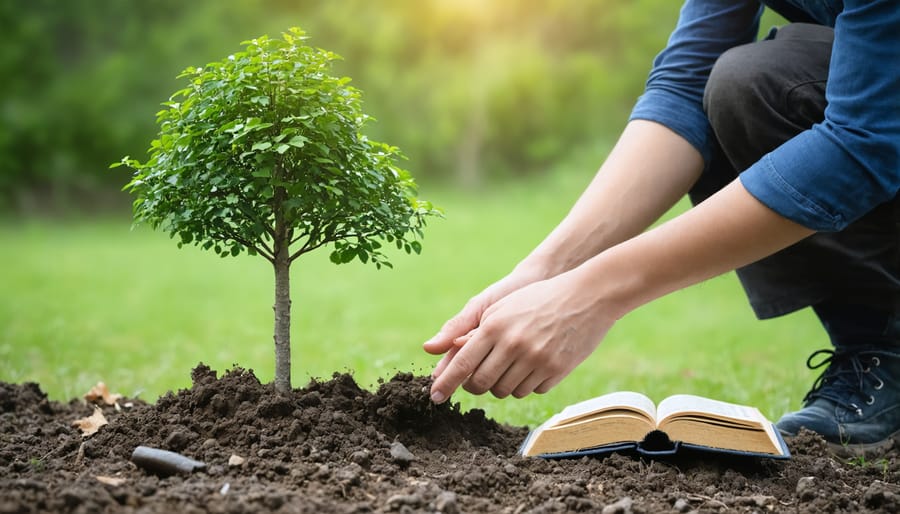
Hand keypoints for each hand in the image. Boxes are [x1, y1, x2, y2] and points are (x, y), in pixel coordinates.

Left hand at [427, 271, 615, 402]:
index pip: (462, 364)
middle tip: (478, 378)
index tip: (435, 397)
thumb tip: (436, 349)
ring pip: (506, 391)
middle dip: (476, 385)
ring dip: (502, 384)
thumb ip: (468, 329)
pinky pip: (531, 390)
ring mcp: (536, 359)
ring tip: (510, 365)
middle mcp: (513, 345)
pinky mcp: (556, 370)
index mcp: (495, 326)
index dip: (446, 383)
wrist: (587, 295)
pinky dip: (527, 384)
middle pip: (482, 383)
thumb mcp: (501, 307)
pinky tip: (533, 365)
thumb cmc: (537, 298)